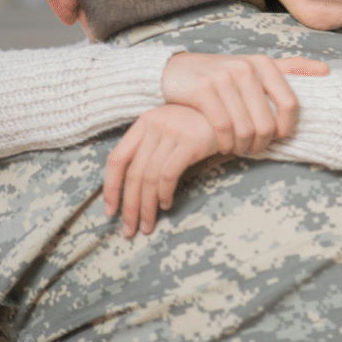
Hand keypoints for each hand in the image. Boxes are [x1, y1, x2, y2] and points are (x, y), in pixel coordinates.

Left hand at [104, 105, 217, 235]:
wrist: (231, 112)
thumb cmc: (199, 125)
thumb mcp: (170, 128)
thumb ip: (151, 148)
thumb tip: (132, 188)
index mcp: (145, 121)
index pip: (117, 157)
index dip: (110, 187)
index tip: (110, 211)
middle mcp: (155, 123)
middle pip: (133, 172)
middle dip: (129, 206)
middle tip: (129, 229)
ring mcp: (173, 131)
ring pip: (149, 178)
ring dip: (147, 207)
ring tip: (148, 224)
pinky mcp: (191, 141)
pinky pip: (169, 174)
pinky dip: (164, 194)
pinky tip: (166, 205)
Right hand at [161, 53, 328, 154]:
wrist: (177, 70)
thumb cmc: (223, 75)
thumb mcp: (256, 68)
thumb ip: (290, 69)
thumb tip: (326, 71)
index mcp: (265, 64)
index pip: (290, 105)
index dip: (285, 129)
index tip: (275, 137)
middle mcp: (246, 68)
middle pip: (266, 124)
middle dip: (260, 145)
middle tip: (251, 148)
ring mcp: (223, 77)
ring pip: (245, 129)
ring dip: (242, 147)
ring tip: (237, 146)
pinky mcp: (203, 90)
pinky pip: (223, 128)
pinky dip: (224, 143)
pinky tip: (222, 144)